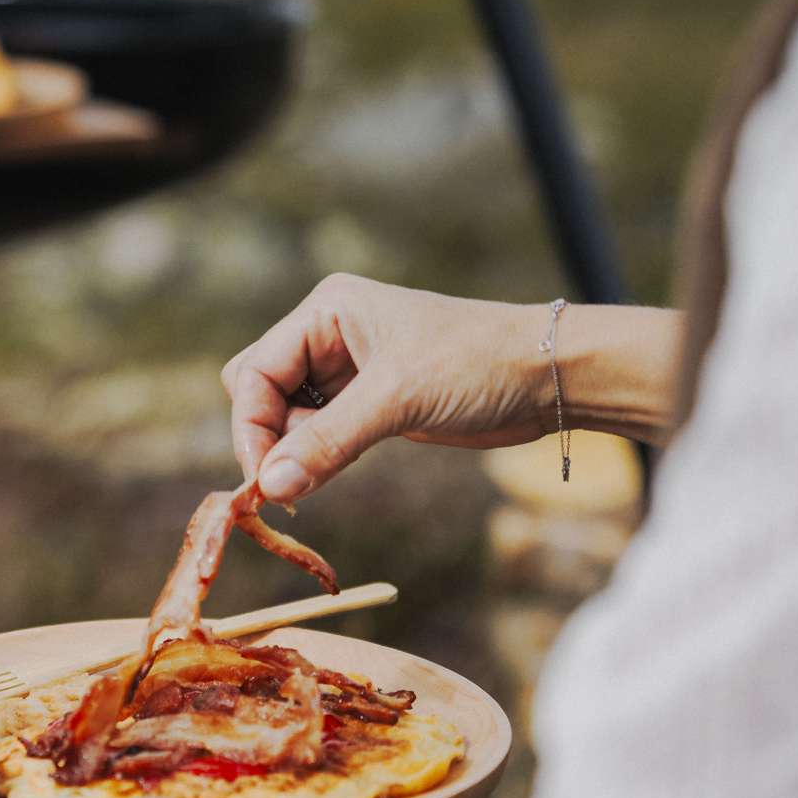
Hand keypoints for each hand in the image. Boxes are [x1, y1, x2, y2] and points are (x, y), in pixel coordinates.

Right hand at [224, 273, 549, 504]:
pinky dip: (315, 458)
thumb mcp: (398, 398)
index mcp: (326, 311)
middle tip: (281, 486)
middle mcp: (329, 335)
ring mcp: (348, 370)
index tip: (262, 481)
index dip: (250, 426)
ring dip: (291, 453)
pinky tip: (324, 477)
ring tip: (309, 484)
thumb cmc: (477, 363)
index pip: (255, 371)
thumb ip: (328, 441)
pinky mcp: (371, 403)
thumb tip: (269, 485)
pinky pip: (319, 433)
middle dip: (265, 438)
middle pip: (260, 390)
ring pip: (287, 416)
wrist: (547, 376)